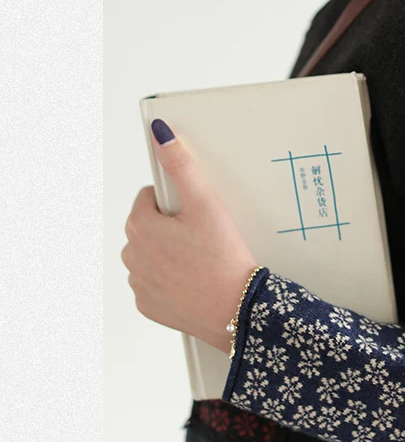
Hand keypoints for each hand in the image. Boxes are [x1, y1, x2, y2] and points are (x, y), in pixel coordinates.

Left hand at [121, 118, 258, 353]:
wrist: (236, 309)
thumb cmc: (223, 255)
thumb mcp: (205, 202)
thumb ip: (180, 165)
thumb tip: (159, 132)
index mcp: (140, 227)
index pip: (148, 198)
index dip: (175, 202)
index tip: (196, 214)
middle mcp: (132, 256)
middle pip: (148, 227)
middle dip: (170, 228)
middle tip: (203, 236)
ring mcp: (139, 283)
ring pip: (151, 255)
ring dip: (169, 253)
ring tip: (201, 258)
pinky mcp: (150, 306)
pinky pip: (155, 284)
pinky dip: (171, 280)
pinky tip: (194, 279)